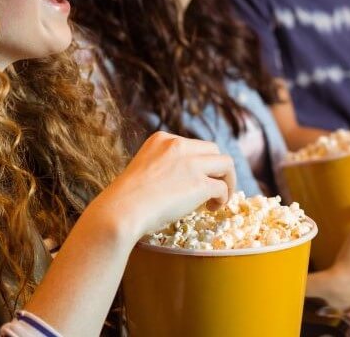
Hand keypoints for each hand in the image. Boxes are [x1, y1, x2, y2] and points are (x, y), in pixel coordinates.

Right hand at [89, 132, 235, 243]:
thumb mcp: (144, 169)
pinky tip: (212, 208)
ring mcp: (191, 163)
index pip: (191, 145)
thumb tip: (181, 181)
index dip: (198, 162)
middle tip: (211, 188)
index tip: (194, 178)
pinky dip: (223, 198)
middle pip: (213, 150)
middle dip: (216, 169)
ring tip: (220, 198)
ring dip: (228, 180)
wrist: (122, 210)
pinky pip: (222, 187)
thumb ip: (163, 166)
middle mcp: (178, 145)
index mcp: (161, 139)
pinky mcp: (200, 183)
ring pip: (226, 163)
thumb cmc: (126, 198)